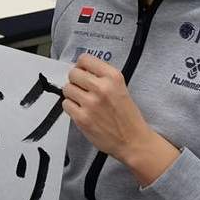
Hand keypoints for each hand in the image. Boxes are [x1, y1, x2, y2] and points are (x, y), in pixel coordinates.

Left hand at [62, 55, 178, 184]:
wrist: (133, 140)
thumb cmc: (128, 116)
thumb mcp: (121, 88)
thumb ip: (103, 77)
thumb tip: (81, 71)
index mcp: (113, 77)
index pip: (85, 59)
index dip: (81, 66)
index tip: (83, 72)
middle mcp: (102, 87)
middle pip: (73, 73)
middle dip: (75, 80)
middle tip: (82, 88)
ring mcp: (91, 103)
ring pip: (67, 89)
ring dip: (72, 94)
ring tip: (82, 101)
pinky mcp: (82, 118)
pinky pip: (66, 104)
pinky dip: (71, 107)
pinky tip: (81, 111)